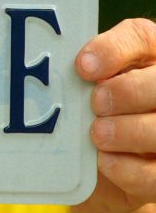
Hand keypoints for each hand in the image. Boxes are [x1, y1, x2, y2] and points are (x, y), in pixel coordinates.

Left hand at [74, 18, 155, 212]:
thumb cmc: (87, 107)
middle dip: (129, 92)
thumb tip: (66, 65)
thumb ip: (82, 69)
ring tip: (97, 134)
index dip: (113, 50)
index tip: (83, 67)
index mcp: (147, 57)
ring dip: (129, 131)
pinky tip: (104, 161)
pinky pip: (154, 175)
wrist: (95, 161)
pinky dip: (128, 169)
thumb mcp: (82, 82)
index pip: (141, 37)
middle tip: (97, 103)